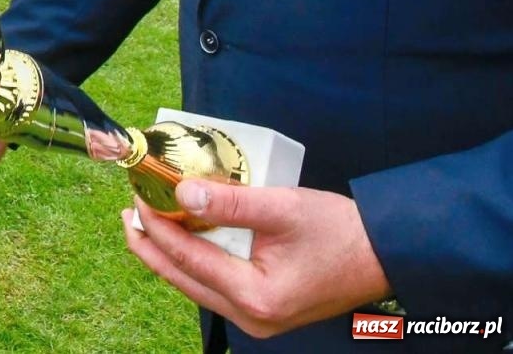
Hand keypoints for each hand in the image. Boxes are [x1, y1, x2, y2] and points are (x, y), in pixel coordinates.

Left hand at [123, 180, 390, 339]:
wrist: (384, 254)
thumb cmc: (341, 232)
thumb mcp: (282, 208)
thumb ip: (229, 202)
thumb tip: (181, 193)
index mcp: (256, 297)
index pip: (188, 259)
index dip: (157, 226)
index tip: (137, 196)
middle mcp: (251, 318)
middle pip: (181, 279)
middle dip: (150, 245)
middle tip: (128, 212)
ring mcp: (256, 319)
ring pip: (194, 285)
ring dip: (169, 252)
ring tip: (147, 219)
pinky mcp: (262, 309)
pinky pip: (213, 285)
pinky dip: (194, 260)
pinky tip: (184, 235)